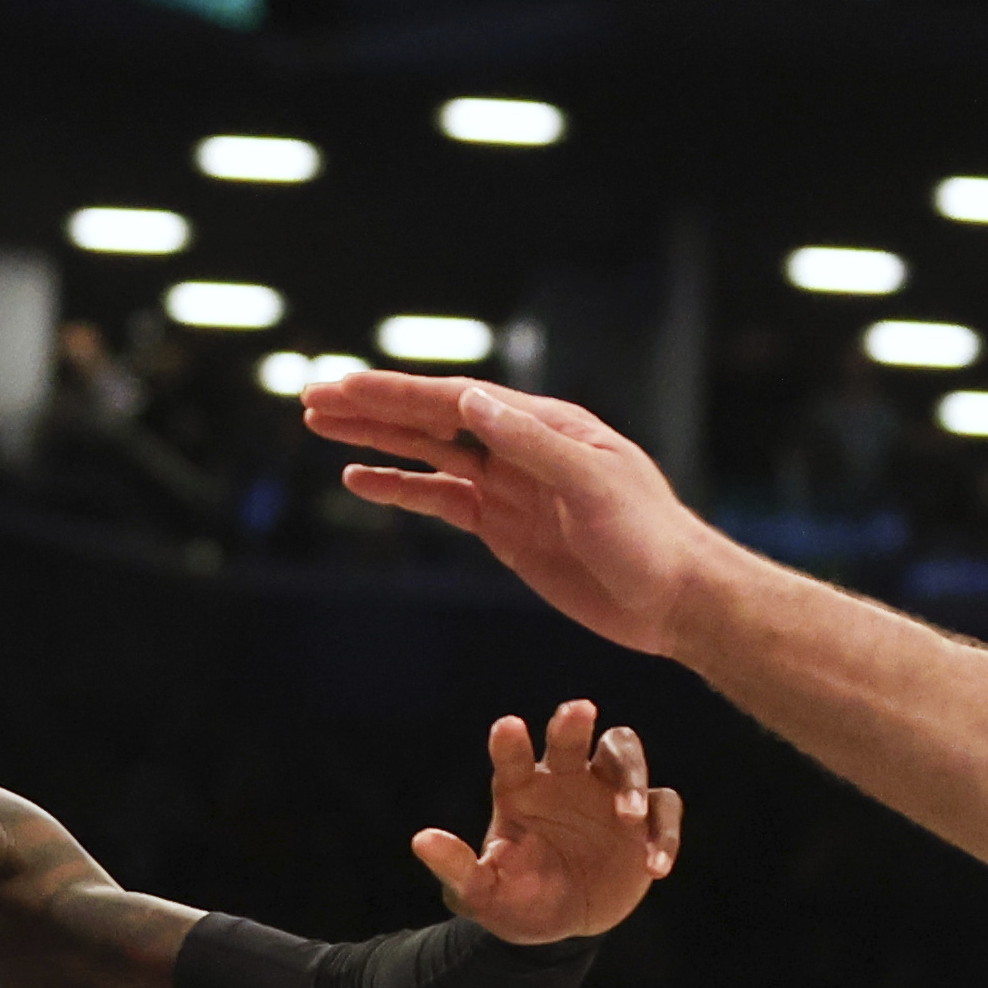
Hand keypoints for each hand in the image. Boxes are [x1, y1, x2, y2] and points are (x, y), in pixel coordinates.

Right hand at [303, 372, 731, 654]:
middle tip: (312, 398)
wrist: (675, 600)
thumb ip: (530, 443)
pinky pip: (441, 502)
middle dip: (372, 408)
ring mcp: (508, 488)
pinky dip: (400, 489)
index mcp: (544, 424)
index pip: (456, 399)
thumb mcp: (594, 484)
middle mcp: (519, 448)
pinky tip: (360, 480)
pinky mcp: (503, 529)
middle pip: (432, 419)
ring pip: (428, 455)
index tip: (345, 387)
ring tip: (321, 426)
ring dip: (375, 440)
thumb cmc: (650, 536)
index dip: (396, 393)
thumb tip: (471, 400)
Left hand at [410, 698, 684, 944]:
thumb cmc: (518, 898)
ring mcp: (608, 794)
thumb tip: (421, 839)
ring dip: (629, 775)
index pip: (514, 757)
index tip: (509, 727)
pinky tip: (654, 865)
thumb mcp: (484, 893)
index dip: (511, 742)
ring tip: (626, 817)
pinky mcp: (644, 821)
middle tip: (580, 712)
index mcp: (521, 789)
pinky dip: (664, 831)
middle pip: (574, 736)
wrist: (564, 923)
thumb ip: (457, 868)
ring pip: (625, 754)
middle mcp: (565, 779)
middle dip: (574, 722)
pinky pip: (664, 807)